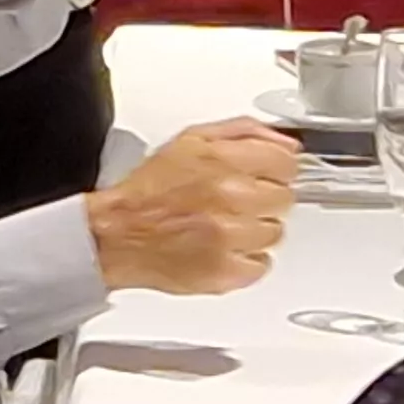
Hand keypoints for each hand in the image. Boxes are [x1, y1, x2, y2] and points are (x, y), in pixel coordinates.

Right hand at [85, 117, 299, 294]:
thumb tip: (286, 143)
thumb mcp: (190, 142)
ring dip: (254, 231)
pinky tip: (222, 248)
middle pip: (284, 199)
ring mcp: (232, 237)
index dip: (274, 170)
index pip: (287, 163)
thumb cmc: (149, 191)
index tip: (263, 176)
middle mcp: (232, 197)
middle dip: (262, 199)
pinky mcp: (228, 271)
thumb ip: (243, 133)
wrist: (117, 235)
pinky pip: (261, 265)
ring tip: (222, 226)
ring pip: (274, 233)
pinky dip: (245, 260)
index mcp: (223, 161)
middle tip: (233, 203)